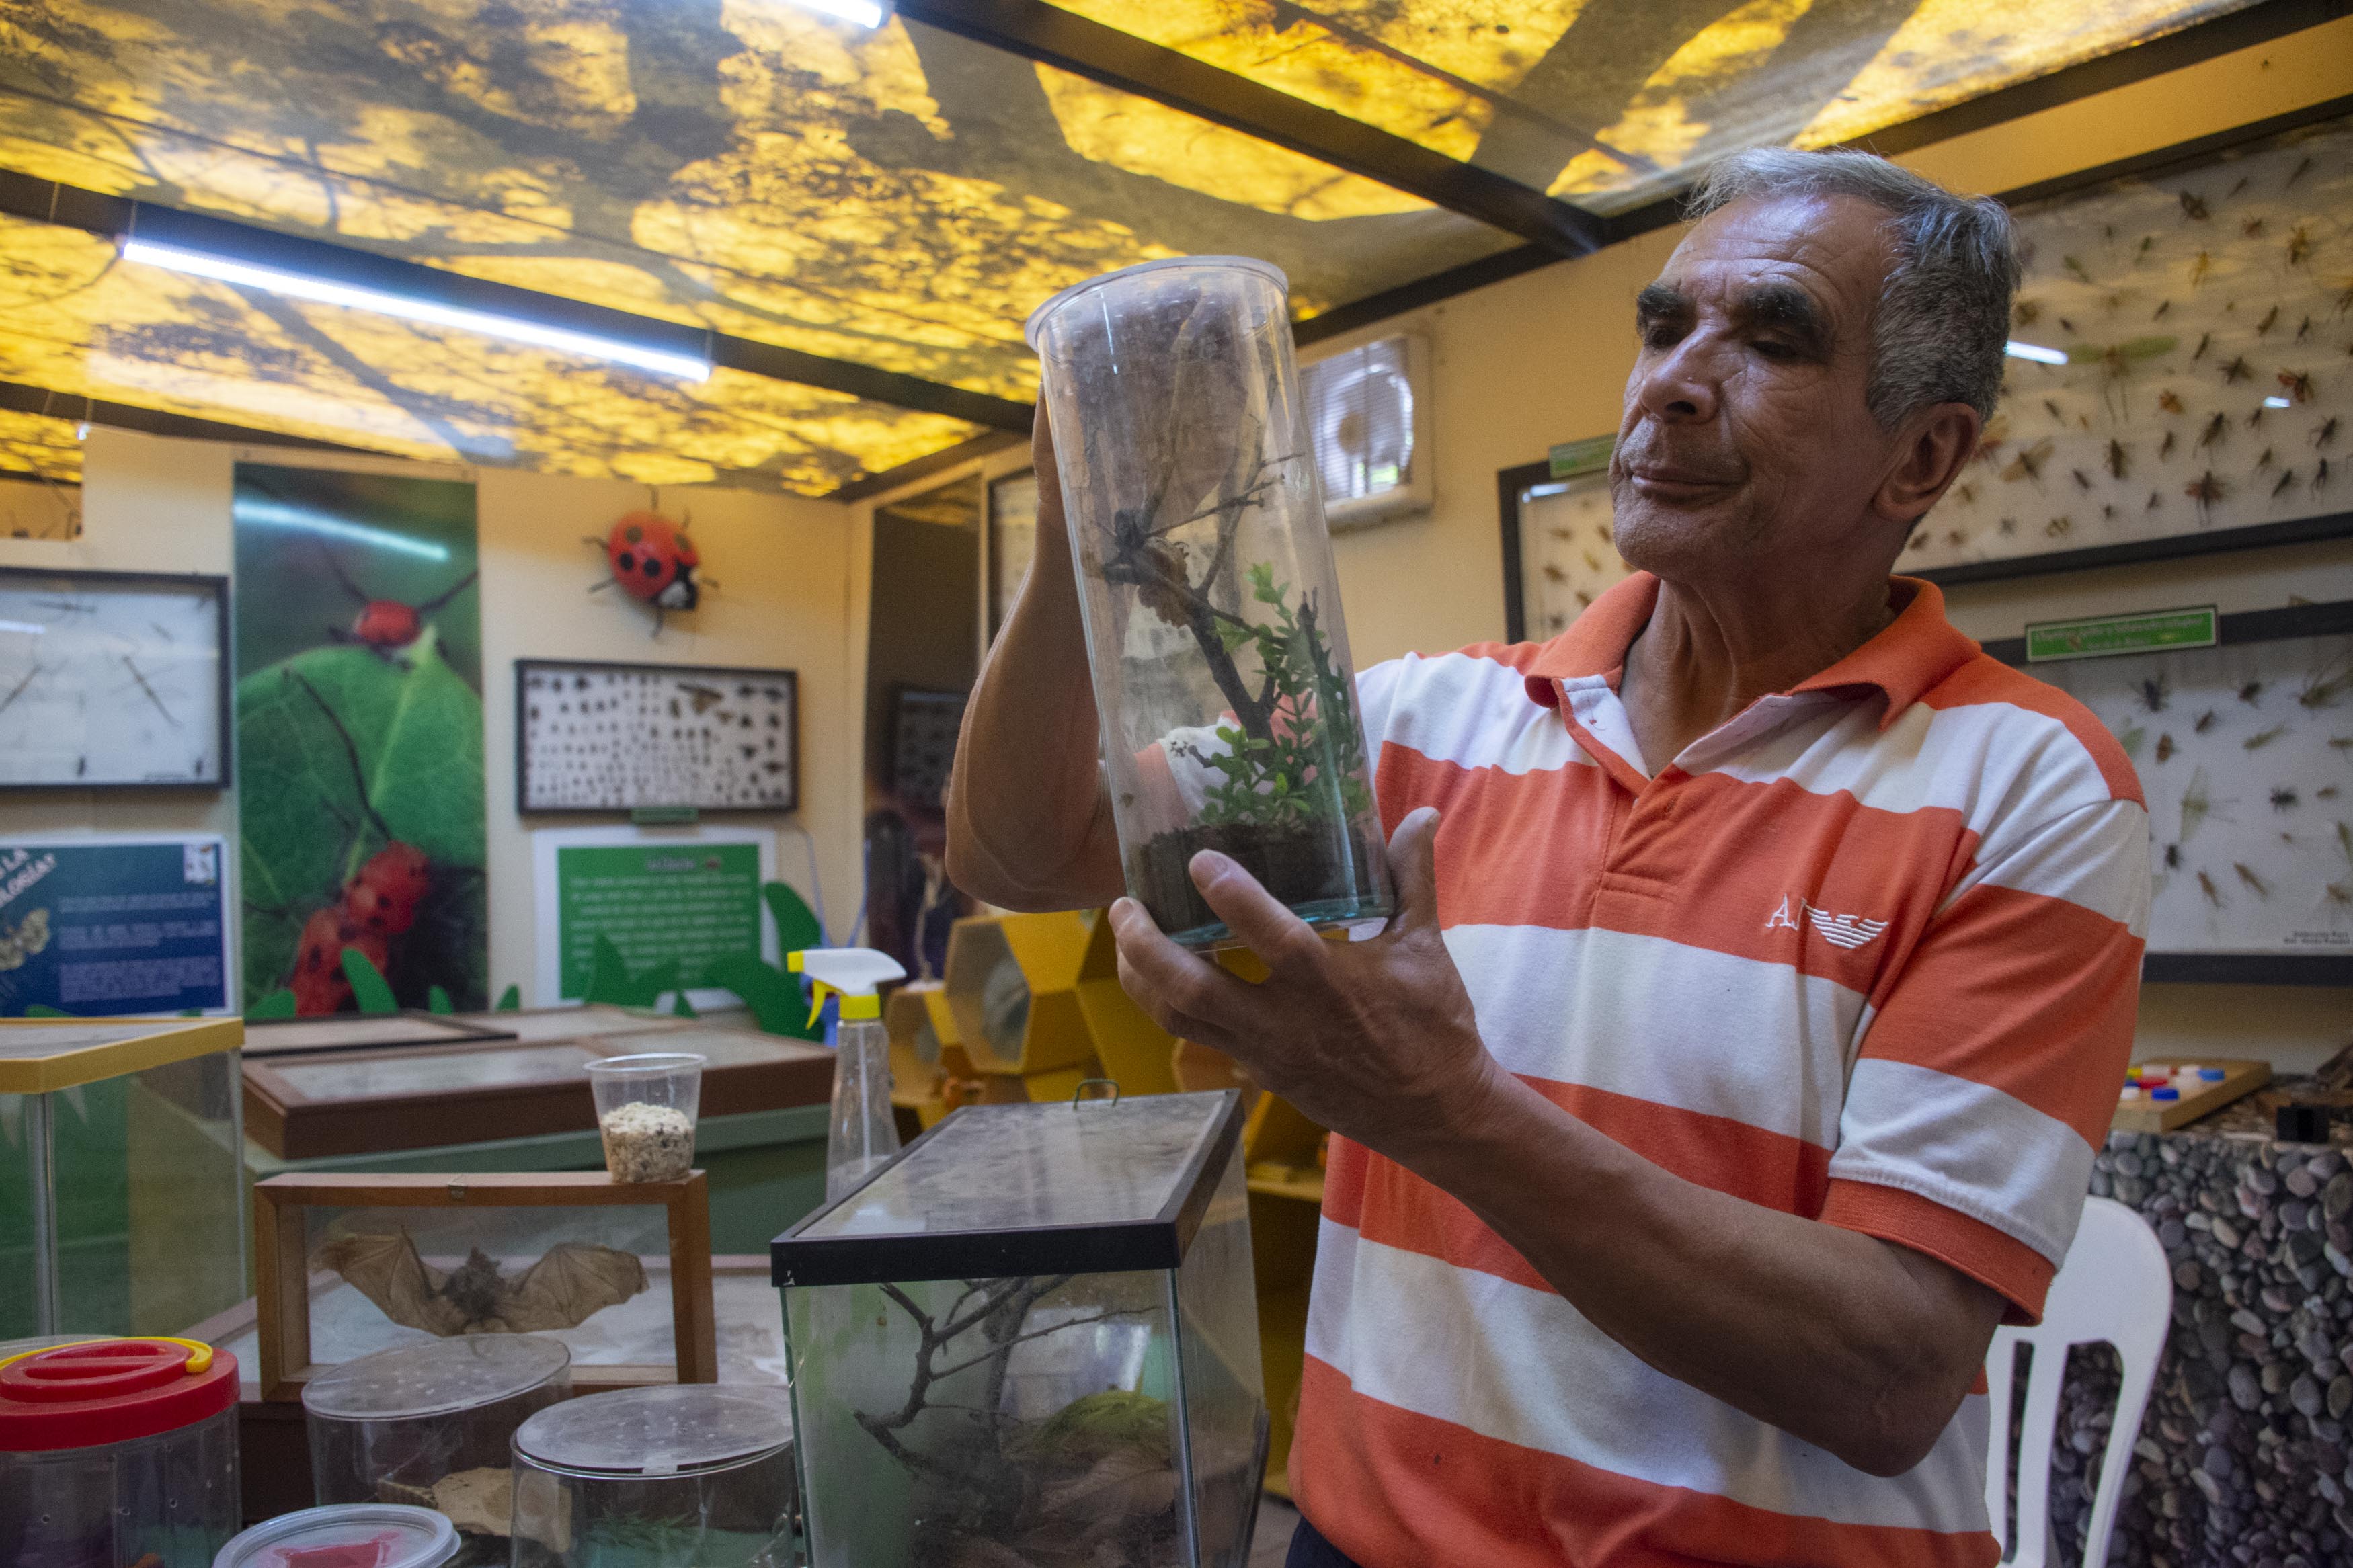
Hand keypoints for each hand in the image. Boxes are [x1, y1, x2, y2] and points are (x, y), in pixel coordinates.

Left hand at [1108, 807, 1503, 1166]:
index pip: (1270, 936)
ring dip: (1141, 979)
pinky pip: (1201, 1038)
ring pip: (1180, 1019)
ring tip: (1125, 939)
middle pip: (1191, 989)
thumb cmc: (1433, 1025)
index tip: (1198, 860)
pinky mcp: (1259, 1075)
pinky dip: (1173, 1006)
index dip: (1231, 896)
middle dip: (1145, 947)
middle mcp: (1285, 1022)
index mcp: (1328, 982)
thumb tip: (1419, 814)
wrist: (1434, 1114)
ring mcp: (1264, 1053)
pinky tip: (1161, 977)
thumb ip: (1412, 876)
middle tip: (1122, 905)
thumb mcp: (1426, 946)